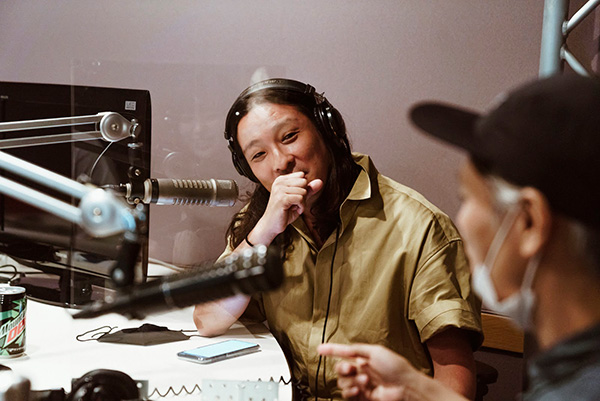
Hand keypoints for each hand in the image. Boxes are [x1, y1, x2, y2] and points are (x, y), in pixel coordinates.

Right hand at [253, 172, 322, 243]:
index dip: (303, 189)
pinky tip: (292, 210)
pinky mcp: (282, 199)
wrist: (271, 225)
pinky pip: (301, 199)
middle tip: (293, 203)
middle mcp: (279, 182)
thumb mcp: (299, 199)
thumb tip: (320, 181)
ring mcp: (279, 190)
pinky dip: (301, 207)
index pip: (302, 177)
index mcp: (281, 180)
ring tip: (292, 208)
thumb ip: (309, 189)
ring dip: (302, 203)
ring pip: (303, 192)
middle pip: (304, 182)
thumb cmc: (284, 212)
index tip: (294, 197)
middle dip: (303, 195)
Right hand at [318, 343, 466, 400]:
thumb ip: (355, 349)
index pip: (344, 353)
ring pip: (342, 382)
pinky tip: (358, 389)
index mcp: (365, 358)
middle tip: (351, 369)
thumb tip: (339, 348)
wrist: (406, 388)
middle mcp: (361, 371)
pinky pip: (347, 394)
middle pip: (340, 369)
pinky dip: (350, 391)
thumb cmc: (396, 367)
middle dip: (343, 368)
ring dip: (350, 381)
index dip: (332, 351)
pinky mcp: (362, 398)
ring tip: (364, 381)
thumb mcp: (375, 351)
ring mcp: (362, 385)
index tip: (319, 349)